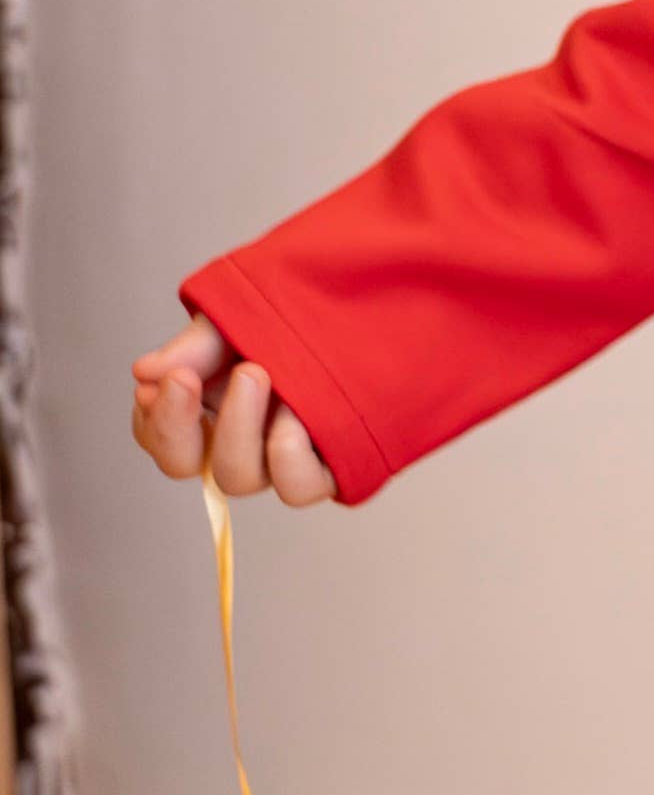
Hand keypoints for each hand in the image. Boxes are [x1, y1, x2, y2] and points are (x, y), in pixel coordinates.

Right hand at [129, 314, 334, 505]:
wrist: (369, 306)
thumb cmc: (294, 315)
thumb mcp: (236, 317)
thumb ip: (194, 347)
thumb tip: (143, 372)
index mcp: (206, 407)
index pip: (159, 436)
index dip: (154, 419)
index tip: (161, 380)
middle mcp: (238, 439)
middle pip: (187, 465)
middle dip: (181, 424)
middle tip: (192, 376)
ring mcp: (279, 458)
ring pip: (238, 478)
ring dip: (238, 428)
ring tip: (260, 372)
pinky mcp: (325, 469)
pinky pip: (297, 487)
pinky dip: (289, 453)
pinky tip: (298, 414)